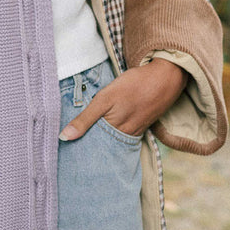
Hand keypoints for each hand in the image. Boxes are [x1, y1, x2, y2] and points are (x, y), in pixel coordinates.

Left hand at [58, 58, 186, 140]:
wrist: (166, 77)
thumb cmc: (134, 85)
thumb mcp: (105, 99)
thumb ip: (85, 119)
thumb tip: (64, 137)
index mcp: (113, 131)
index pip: (91, 147)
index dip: (78, 149)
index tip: (64, 151)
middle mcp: (125, 135)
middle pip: (103, 147)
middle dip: (89, 148)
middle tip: (72, 152)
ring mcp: (135, 130)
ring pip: (114, 141)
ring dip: (102, 142)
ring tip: (85, 144)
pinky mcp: (142, 124)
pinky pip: (125, 135)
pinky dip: (115, 135)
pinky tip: (108, 131)